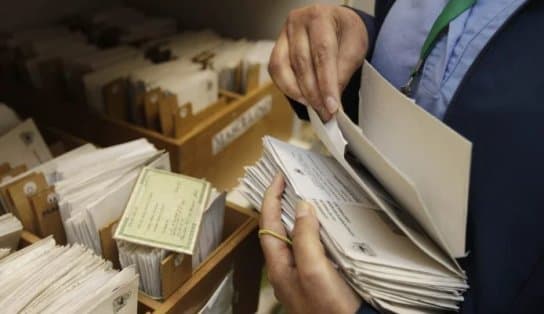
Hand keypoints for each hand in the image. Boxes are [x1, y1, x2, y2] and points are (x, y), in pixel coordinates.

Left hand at [260, 174, 361, 313]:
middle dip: (282, 204)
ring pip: (295, 236)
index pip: (268, 224)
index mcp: (279, 266)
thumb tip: (302, 207)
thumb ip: (305, 238)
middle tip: (291, 182)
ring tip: (306, 195)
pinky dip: (314, 230)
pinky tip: (325, 224)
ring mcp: (302, 273)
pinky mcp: (318, 277)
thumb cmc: (328, 307)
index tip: (279, 177)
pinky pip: (310, 246)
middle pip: (278, 229)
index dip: (271, 198)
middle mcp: (287, 268)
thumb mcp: (313, 270)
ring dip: (298, 215)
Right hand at [268, 4, 367, 120]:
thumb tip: (331, 102)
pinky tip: (302, 97)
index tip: (332, 106)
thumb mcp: (355, 48)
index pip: (322, 53)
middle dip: (314, 93)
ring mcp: (284, 35)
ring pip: (283, 69)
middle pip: (302, 63)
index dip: (326, 83)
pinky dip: (287, 88)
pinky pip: (275, 72)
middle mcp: (297, 22)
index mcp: (320, 16)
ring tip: (314, 106)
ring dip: (298, 93)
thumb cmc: (345, 33)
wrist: (337, 24)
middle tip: (325, 112)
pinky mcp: (277, 48)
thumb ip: (343, 73)